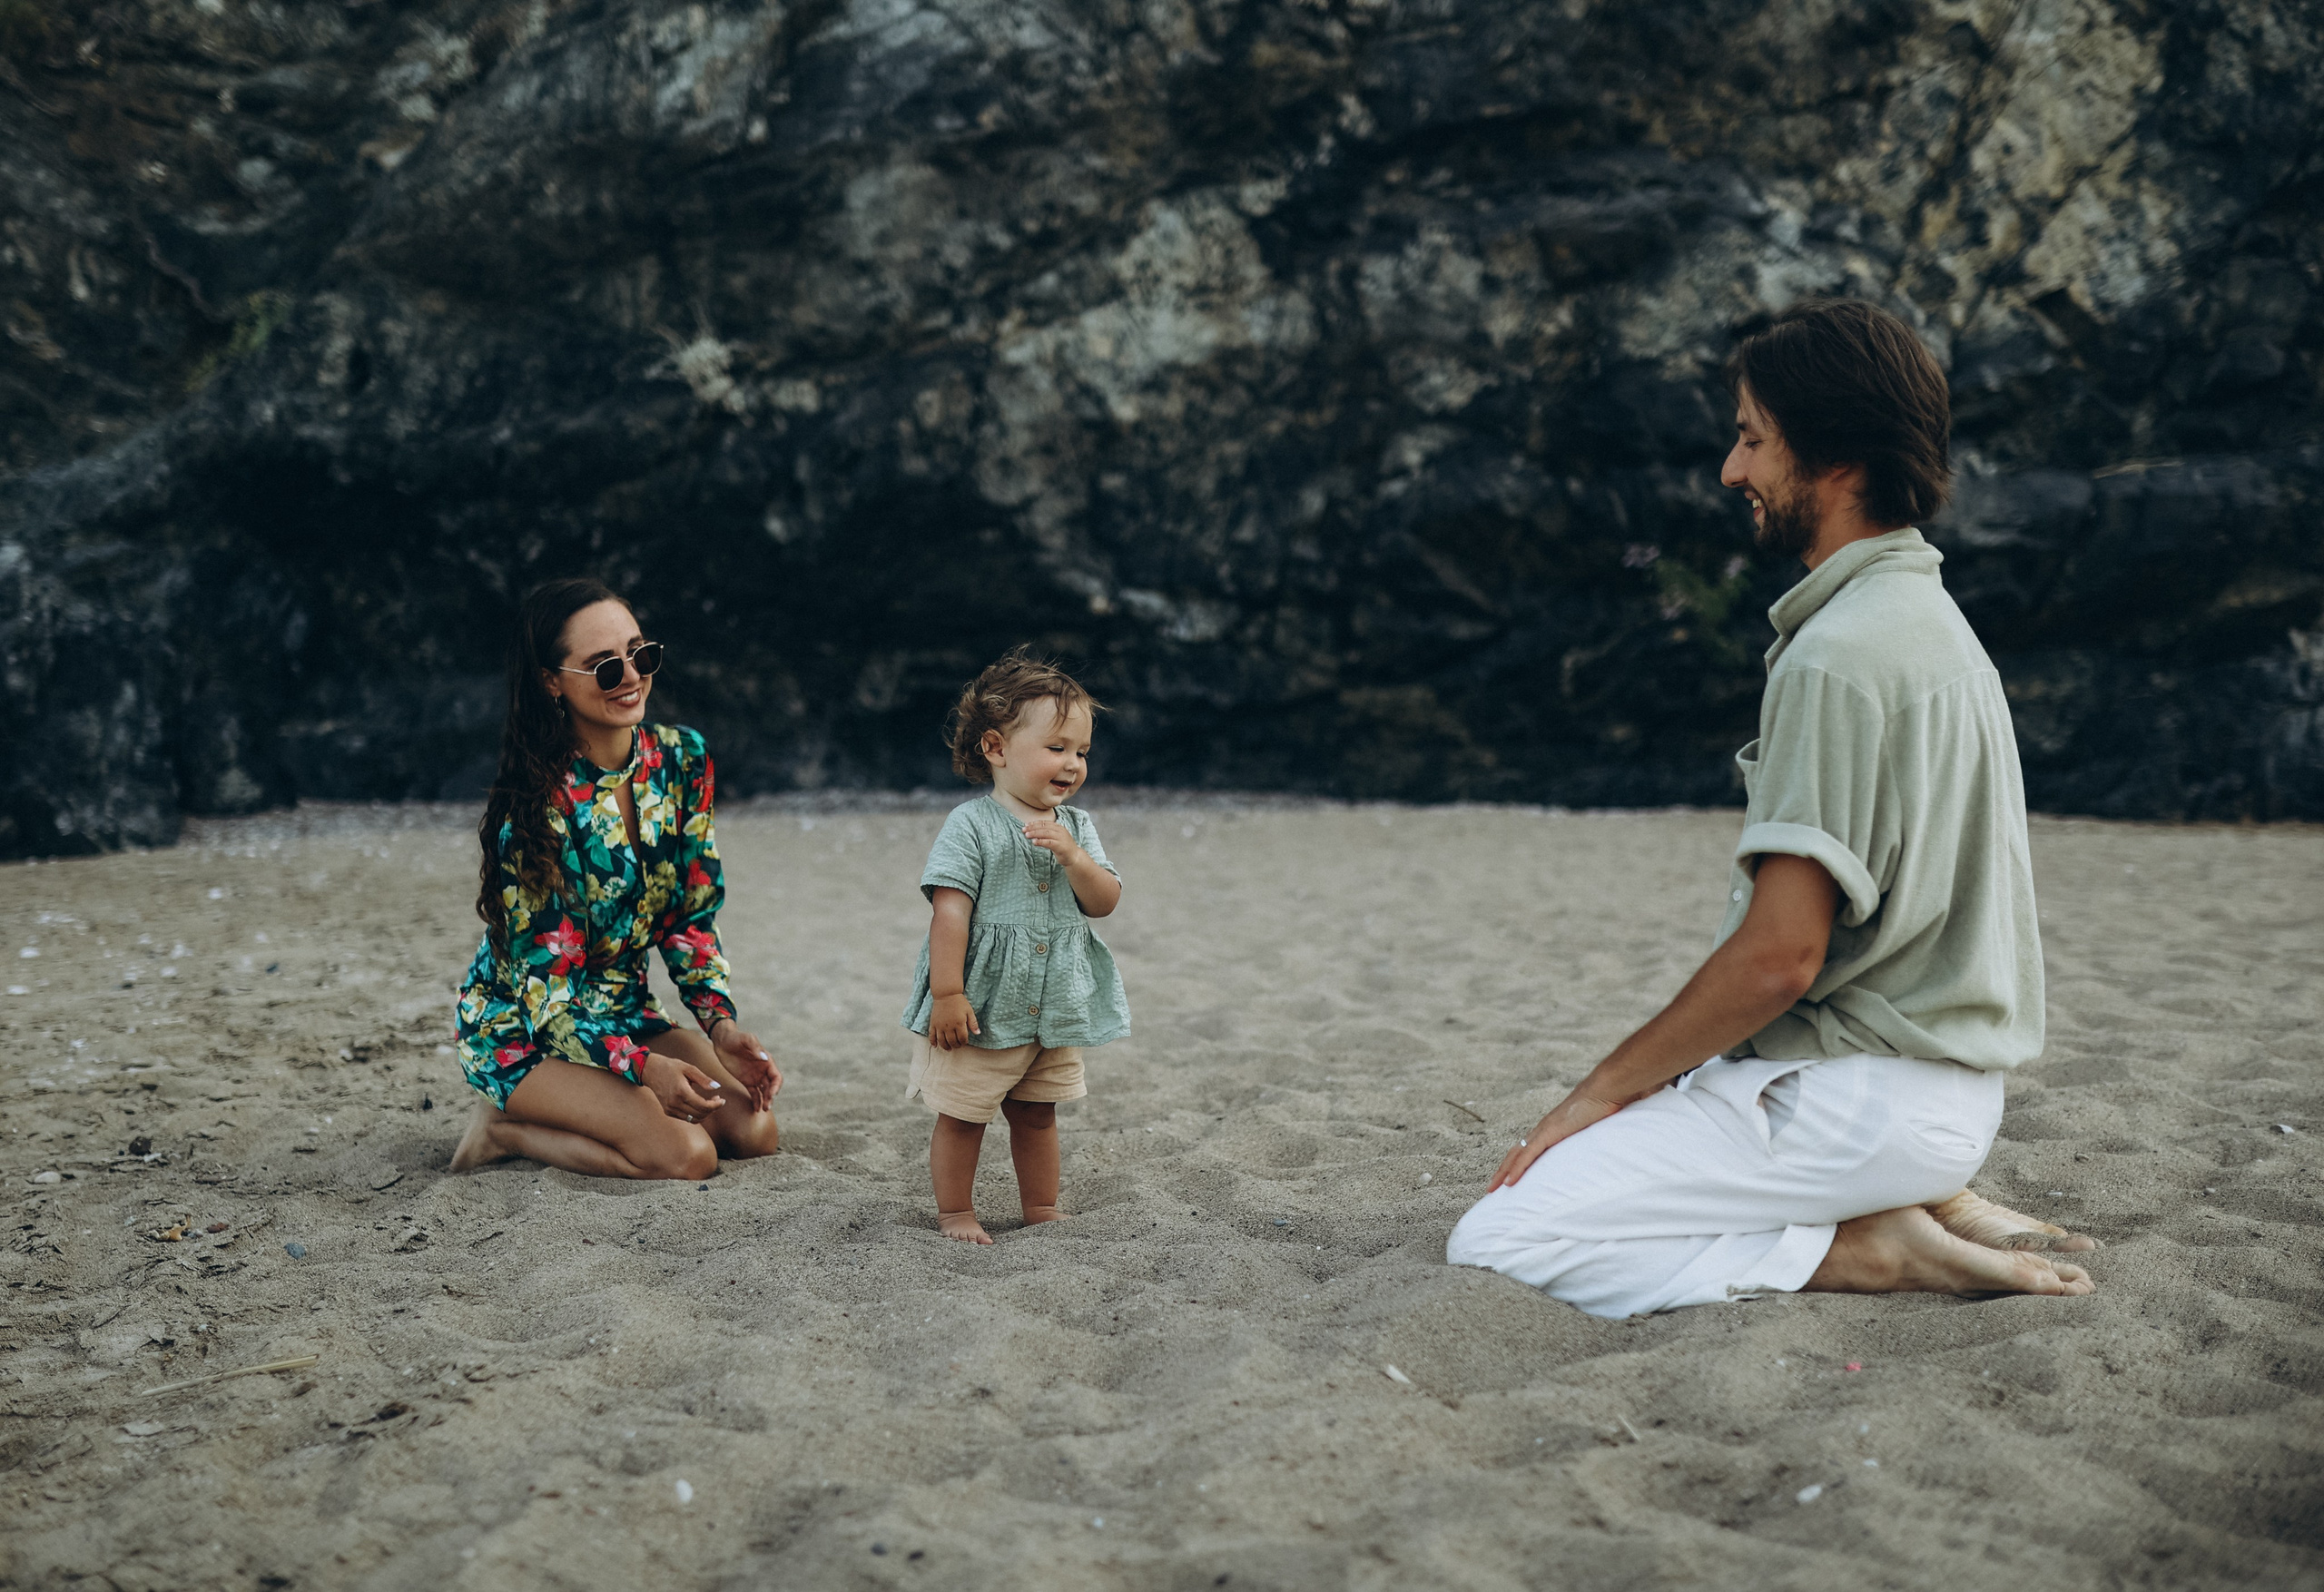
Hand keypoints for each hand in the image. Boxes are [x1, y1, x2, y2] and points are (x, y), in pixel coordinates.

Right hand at [640, 1050, 724, 1124]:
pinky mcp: (668, 1111)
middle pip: (700, 1114)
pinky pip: (686, 1118)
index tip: (723, 1100)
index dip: (716, 1105)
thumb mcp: (689, 1068)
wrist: (651, 1071)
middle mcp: (674, 1103)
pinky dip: (696, 1114)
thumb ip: (704, 1079)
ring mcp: (670, 1109)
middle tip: (718, 1099)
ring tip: (710, 1102)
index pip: (703, 1106)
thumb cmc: (671, 1067)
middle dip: (712, 1109)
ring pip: (694, 1119)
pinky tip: (699, 1104)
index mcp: (681, 1091)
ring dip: (705, 1113)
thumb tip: (717, 1087)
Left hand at [710, 1020, 780, 1111]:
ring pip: (764, 1092)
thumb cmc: (736, 1037)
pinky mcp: (746, 1081)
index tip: (771, 1094)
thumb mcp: (746, 1039)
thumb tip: (764, 1058)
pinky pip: (754, 1093)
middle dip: (771, 1097)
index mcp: (767, 1061)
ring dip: (765, 1101)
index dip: (776, 1086)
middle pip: (772, 1087)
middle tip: (766, 1106)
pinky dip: (756, 1101)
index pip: (776, 1077)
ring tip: (763, 1109)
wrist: (722, 1041)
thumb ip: (755, 1047)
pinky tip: (756, 1109)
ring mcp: (755, 1076)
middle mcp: (763, 1070)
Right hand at [930, 992, 980, 1050]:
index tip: (965, 1042)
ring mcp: (940, 1026)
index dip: (964, 1042)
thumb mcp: (969, 1011)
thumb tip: (978, 1033)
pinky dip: (933, 1042)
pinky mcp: (933, 1024)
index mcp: (959, 1024)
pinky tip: (935, 1046)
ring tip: (949, 1049)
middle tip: (958, 1045)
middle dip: (956, 1045)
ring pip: (942, 1041)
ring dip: (946, 1046)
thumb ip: (973, 1023)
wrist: (946, 994)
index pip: (962, 1038)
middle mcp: (949, 1027)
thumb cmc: (959, 1002)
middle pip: (952, 1041)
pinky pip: (931, 1035)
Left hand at [1021, 817, 1085, 867]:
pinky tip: (1034, 842)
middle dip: (1032, 828)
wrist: (1074, 856)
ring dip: (1035, 833)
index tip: (1026, 825)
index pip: (1044, 823)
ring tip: (1027, 835)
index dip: (1034, 823)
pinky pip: (1049, 842)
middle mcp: (1060, 831)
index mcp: (1058, 827)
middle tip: (1023, 830)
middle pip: (1044, 827)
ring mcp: (1061, 838)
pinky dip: (1041, 841)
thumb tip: (1032, 832)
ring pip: (1045, 833)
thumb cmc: (1063, 847)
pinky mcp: (1060, 846)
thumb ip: (1046, 834)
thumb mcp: (1055, 838)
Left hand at [1486, 1087, 1625, 1191]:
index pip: (1529, 1147)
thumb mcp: (1598, 1127)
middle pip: (1517, 1151)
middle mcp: (1545, 1127)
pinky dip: (1517, 1169)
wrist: (1608, 1088)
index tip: (1510, 1176)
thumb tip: (1606, 1145)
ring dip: (1503, 1172)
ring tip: (1492, 1189)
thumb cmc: (1608, 1103)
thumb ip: (1595, 1136)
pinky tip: (1508, 1183)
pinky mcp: (1550, 1133)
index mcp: (1554, 1127)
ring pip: (1517, 1154)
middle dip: (1504, 1169)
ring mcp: (1546, 1129)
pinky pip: (1528, 1155)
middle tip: (1492, 1187)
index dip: (1517, 1162)